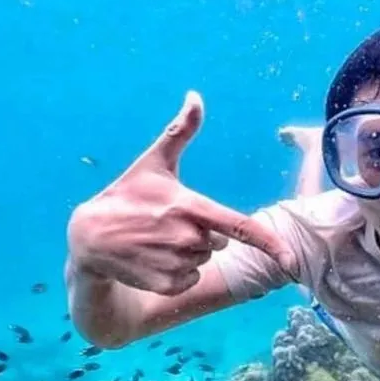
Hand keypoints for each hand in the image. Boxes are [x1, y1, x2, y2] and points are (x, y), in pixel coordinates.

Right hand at [67, 91, 296, 295]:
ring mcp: (176, 263)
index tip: (292, 258)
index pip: (240, 227)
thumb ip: (180, 131)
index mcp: (190, 207)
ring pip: (205, 261)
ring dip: (189, 254)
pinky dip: (178, 273)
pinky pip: (190, 280)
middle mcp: (186, 238)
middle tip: (169, 223)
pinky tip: (154, 259)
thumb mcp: (153, 163)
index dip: (270, 243)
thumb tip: (195, 95)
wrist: (87, 238)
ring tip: (158, 240)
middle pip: (221, 242)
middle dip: (202, 233)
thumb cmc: (126, 196)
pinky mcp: (165, 285)